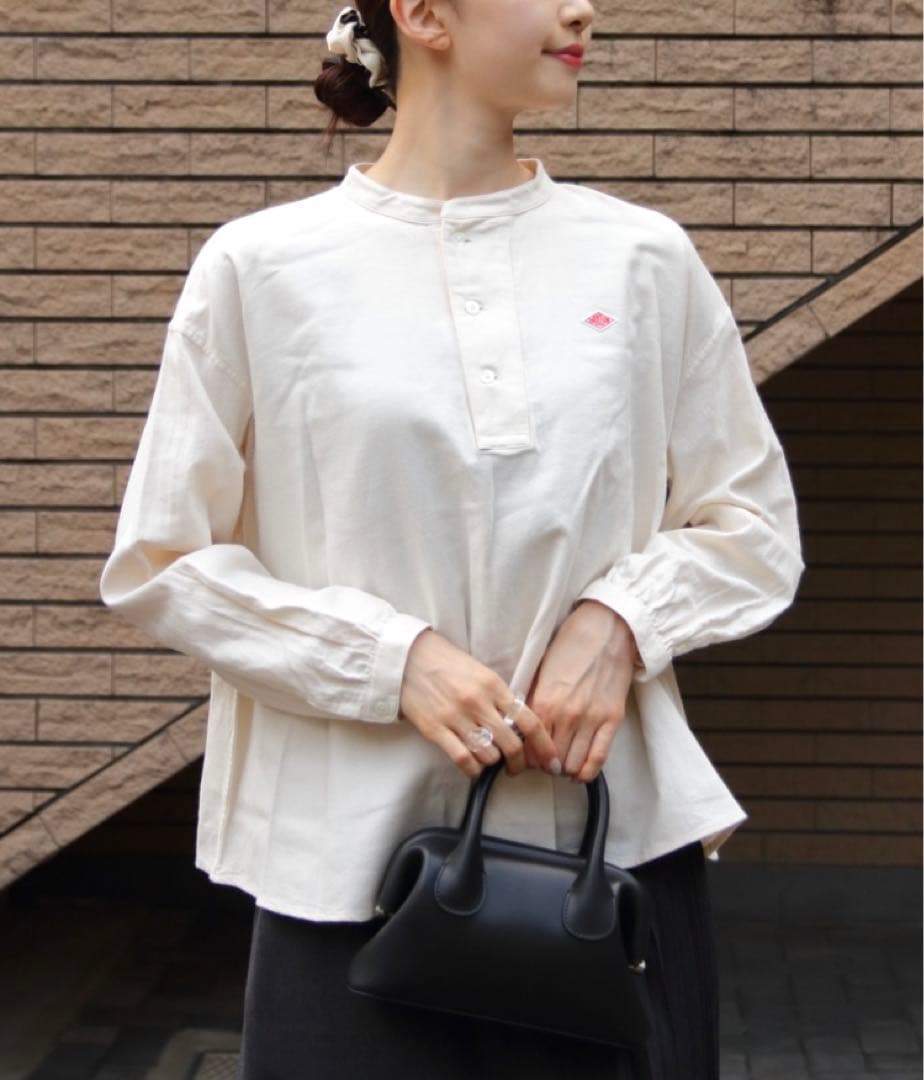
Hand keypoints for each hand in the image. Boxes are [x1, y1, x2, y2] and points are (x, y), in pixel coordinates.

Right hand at [399, 629, 562, 780]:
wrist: (409, 659)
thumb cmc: (448, 664)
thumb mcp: (482, 672)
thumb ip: (501, 696)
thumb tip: (521, 724)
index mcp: (493, 685)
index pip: (529, 720)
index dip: (544, 745)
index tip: (550, 760)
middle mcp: (478, 702)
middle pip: (512, 744)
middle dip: (520, 763)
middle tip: (518, 768)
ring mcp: (456, 717)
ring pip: (489, 755)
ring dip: (493, 763)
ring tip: (490, 759)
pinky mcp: (435, 730)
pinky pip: (462, 759)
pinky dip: (473, 770)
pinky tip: (473, 768)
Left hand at [523, 600, 637, 782]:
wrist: (606, 628)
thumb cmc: (570, 645)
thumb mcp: (541, 671)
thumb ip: (531, 700)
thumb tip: (520, 726)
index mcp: (543, 703)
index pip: (528, 747)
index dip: (525, 758)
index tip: (525, 758)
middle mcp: (566, 716)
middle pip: (550, 760)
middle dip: (544, 765)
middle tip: (543, 762)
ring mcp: (591, 719)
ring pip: (573, 764)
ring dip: (564, 769)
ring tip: (561, 765)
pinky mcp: (613, 719)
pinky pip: (599, 758)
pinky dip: (587, 771)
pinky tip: (580, 772)